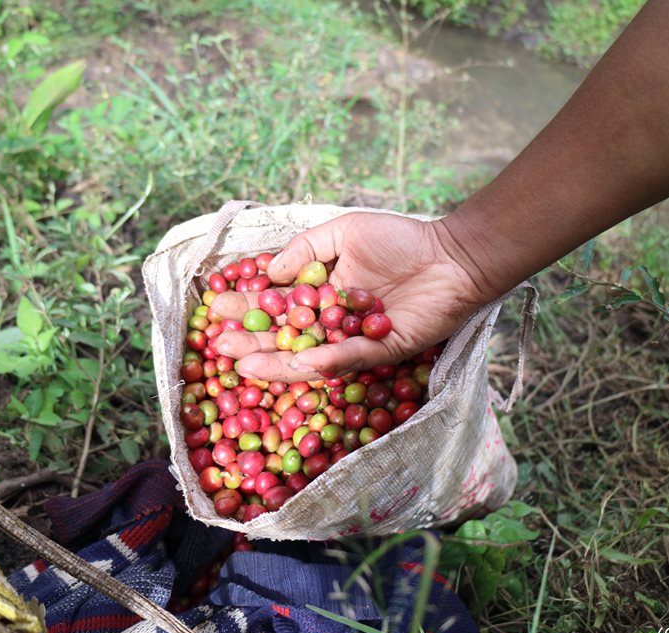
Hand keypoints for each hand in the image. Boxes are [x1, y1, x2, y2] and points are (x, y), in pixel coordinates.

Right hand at [209, 212, 486, 381]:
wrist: (452, 255)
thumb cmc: (401, 239)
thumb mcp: (344, 232)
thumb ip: (306, 248)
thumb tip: (269, 271)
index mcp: (321, 294)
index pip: (277, 305)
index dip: (248, 308)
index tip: (216, 310)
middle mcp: (333, 322)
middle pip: (286, 337)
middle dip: (252, 342)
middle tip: (219, 346)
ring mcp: (355, 340)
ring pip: (311, 356)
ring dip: (279, 362)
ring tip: (245, 364)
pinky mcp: (383, 352)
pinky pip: (352, 359)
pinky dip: (331, 360)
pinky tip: (303, 361)